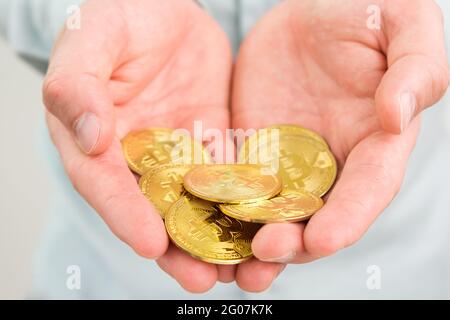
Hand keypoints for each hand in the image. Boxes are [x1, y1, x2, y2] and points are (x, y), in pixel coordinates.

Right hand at [43, 0, 234, 292]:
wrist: (163, 6)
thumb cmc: (118, 18)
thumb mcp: (91, 40)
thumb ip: (79, 86)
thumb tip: (90, 139)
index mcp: (97, 140)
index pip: (106, 184)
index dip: (124, 214)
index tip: (149, 242)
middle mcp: (137, 158)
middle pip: (153, 210)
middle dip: (177, 247)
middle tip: (201, 279)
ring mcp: (178, 154)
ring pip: (195, 204)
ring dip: (214, 238)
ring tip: (239, 269)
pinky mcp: (213, 143)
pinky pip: (228, 177)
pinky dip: (242, 204)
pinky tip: (262, 223)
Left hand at [232, 0, 448, 289]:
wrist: (312, 7)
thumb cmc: (365, 11)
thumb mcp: (404, 25)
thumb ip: (416, 69)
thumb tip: (399, 116)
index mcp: (375, 143)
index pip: (367, 190)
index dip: (348, 218)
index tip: (324, 239)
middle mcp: (333, 163)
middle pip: (315, 215)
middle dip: (292, 241)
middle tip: (264, 253)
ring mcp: (289, 161)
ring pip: (273, 212)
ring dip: (253, 240)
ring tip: (232, 265)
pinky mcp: (253, 151)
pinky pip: (237, 184)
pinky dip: (223, 208)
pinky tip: (204, 222)